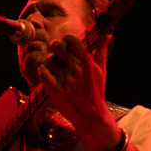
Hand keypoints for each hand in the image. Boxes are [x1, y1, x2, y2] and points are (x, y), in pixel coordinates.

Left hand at [38, 33, 121, 150]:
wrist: (92, 116)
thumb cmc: (96, 92)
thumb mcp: (101, 70)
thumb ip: (101, 51)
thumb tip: (108, 34)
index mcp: (87, 62)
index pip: (72, 40)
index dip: (66, 40)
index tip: (66, 45)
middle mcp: (76, 69)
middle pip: (58, 46)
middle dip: (55, 47)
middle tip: (57, 53)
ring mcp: (66, 79)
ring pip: (49, 59)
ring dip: (50, 62)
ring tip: (55, 68)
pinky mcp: (56, 90)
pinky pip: (43, 72)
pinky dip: (43, 71)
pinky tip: (48, 74)